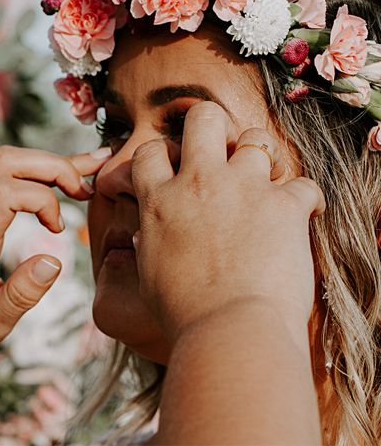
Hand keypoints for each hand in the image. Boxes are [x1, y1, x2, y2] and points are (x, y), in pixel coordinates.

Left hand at [0, 145, 110, 371]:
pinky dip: (33, 173)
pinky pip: (0, 176)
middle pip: (6, 162)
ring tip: (82, 179)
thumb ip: (21, 295)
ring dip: (45, 165)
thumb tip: (54, 261)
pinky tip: (60, 181)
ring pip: (3, 161)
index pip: (4, 192)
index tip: (58, 229)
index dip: (42, 199)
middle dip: (53, 167)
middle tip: (85, 191)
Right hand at [130, 102, 324, 347]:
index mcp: (160, 200)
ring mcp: (243, 189)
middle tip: (219, 151)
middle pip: (203, 118)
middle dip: (210, 124)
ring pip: (255, 139)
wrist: (228, 330)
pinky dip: (303, 200)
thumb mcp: (150, 273)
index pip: (151, 150)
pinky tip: (301, 216)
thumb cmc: (183, 313)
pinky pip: (303, 185)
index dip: (161, 153)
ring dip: (260, 157)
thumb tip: (146, 233)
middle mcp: (199, 183)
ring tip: (262, 182)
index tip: (173, 168)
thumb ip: (150, 241)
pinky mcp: (284, 205)